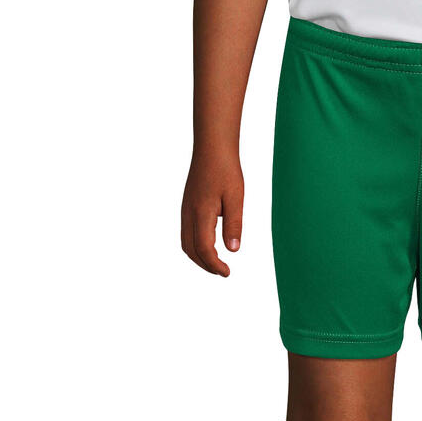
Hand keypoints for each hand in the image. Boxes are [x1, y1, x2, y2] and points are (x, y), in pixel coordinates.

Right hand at [181, 149, 243, 275]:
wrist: (211, 147)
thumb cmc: (226, 170)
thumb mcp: (236, 198)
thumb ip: (234, 225)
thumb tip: (233, 250)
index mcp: (201, 212)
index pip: (204, 248)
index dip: (215, 265)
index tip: (227, 273)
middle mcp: (189, 213)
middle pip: (191, 250)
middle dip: (206, 265)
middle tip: (223, 272)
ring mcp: (185, 209)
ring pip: (186, 242)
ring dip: (199, 257)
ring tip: (216, 263)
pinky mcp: (187, 206)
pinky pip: (186, 232)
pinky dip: (195, 245)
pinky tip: (209, 246)